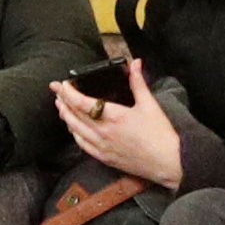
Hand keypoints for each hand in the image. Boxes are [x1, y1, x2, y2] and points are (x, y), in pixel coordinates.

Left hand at [51, 57, 182, 187]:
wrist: (168, 162)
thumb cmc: (161, 134)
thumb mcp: (149, 104)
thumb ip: (138, 82)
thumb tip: (135, 63)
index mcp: (113, 116)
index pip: (81, 102)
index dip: (68, 92)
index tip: (60, 84)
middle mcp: (103, 132)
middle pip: (74, 115)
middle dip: (63, 102)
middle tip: (56, 91)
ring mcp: (102, 147)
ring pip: (75, 130)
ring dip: (66, 117)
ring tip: (61, 106)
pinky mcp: (105, 158)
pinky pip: (83, 145)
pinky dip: (75, 135)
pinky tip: (73, 129)